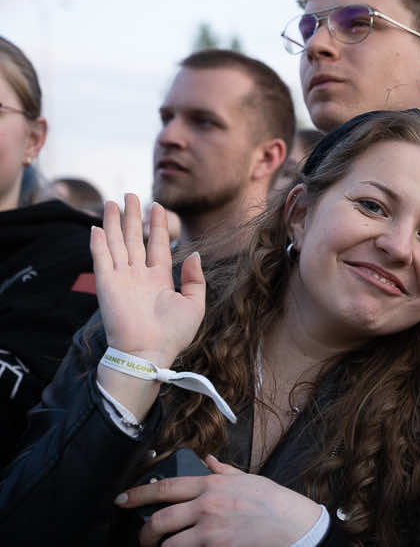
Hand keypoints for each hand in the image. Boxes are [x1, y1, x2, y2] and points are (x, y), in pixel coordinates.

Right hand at [91, 194, 204, 367]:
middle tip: (130, 194)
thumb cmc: (173, 334)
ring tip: (111, 202)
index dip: (157, 225)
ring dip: (113, 223)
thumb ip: (195, 278)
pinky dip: (98, 243)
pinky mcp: (107, 285)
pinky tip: (96, 227)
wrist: (149, 353)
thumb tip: (194, 255)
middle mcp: (139, 276)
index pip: (157, 245)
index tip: (157, 206)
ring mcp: (122, 279)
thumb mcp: (194, 303)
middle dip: (132, 216)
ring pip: (117, 243)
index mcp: (159, 279)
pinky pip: (101, 259)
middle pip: (134, 239)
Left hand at [117, 456, 322, 546]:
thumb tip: (207, 460)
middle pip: (159, 521)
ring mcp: (210, 532)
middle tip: (144, 538)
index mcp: (212, 485)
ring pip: (169, 545)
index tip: (123, 500)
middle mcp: (207, 507)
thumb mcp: (248, 478)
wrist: (294, 526)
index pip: (165, 487)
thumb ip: (223, 471)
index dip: (137, 494)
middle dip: (144, 534)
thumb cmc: (274, 502)